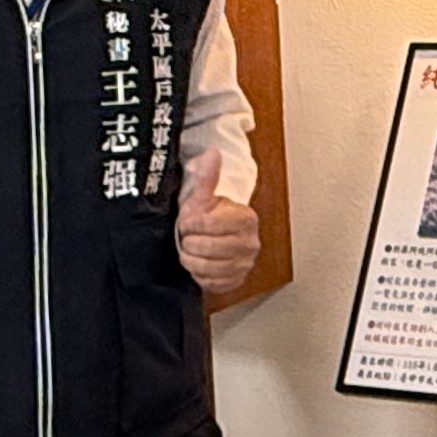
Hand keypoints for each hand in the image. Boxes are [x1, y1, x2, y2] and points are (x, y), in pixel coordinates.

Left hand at [177, 168, 262, 298]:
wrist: (221, 238)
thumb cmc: (212, 217)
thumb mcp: (206, 197)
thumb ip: (207, 177)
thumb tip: (212, 153)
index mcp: (246, 219)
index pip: (209, 224)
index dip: (191, 223)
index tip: (187, 220)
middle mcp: (250, 243)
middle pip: (207, 247)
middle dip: (189, 242)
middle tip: (186, 237)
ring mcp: (245, 265)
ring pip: (206, 267)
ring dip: (190, 259)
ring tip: (189, 249)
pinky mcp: (237, 282)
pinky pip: (211, 283)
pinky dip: (198, 275)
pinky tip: (198, 263)